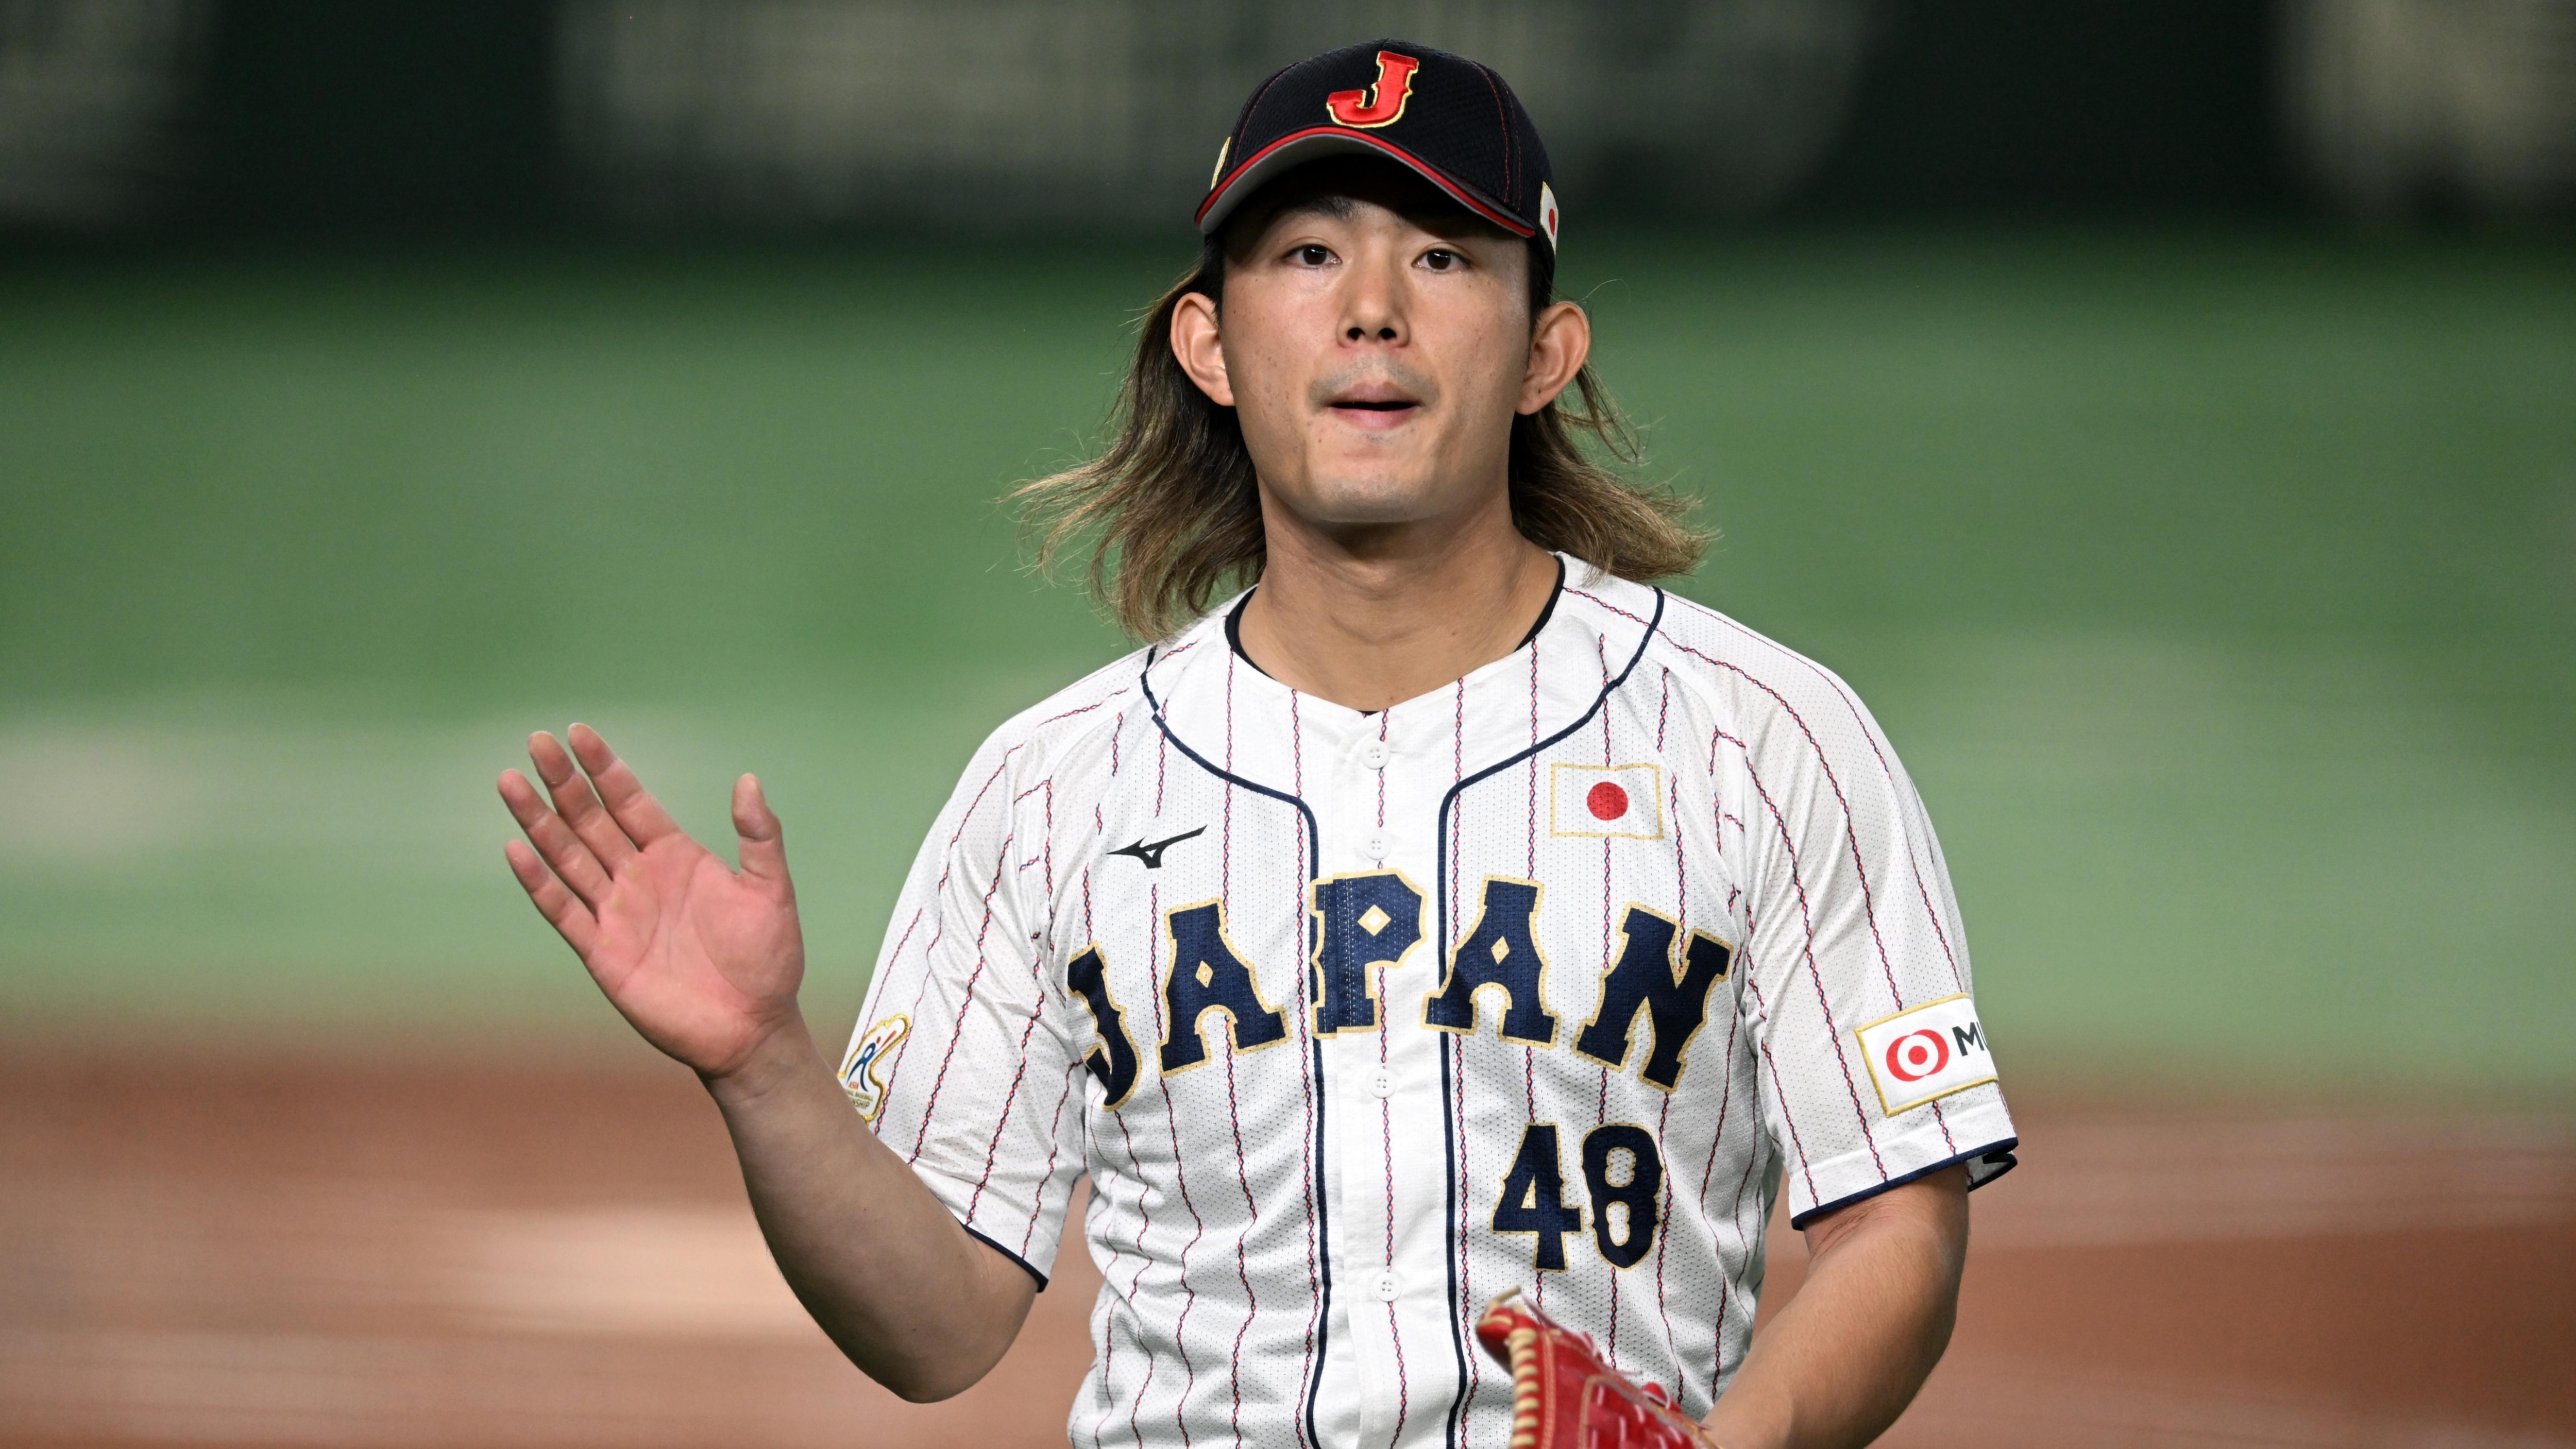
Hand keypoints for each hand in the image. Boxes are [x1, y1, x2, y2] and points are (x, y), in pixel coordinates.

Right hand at [499, 724, 805, 1079]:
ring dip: (540, 821)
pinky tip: (517, 850)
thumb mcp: (771, 890)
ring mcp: (617, 913)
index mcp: (677, 856)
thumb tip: (749, 780)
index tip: (577, 733)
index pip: (631, 801)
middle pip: (591, 820)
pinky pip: (563, 911)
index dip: (604, 768)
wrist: (752, 1027)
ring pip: (568, 857)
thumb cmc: (768, 959)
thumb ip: (760, 836)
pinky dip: (539, 882)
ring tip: (511, 782)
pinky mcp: (603, 952)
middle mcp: (640, 878)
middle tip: (536, 742)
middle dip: (563, 782)